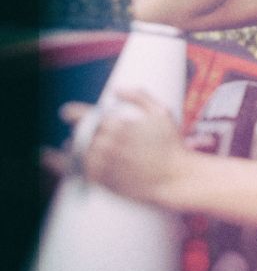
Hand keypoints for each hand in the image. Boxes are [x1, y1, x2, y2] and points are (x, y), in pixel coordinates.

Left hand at [58, 89, 186, 204]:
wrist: (175, 177)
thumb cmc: (171, 143)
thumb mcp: (162, 112)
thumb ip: (138, 96)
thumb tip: (116, 89)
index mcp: (116, 124)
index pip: (81, 116)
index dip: (71, 113)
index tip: (67, 113)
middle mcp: (105, 143)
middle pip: (78, 135)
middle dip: (80, 132)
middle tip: (84, 133)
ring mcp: (102, 163)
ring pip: (75, 154)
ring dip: (75, 148)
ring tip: (77, 147)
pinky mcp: (102, 181)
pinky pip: (77, 172)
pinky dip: (68, 166)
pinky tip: (67, 162)